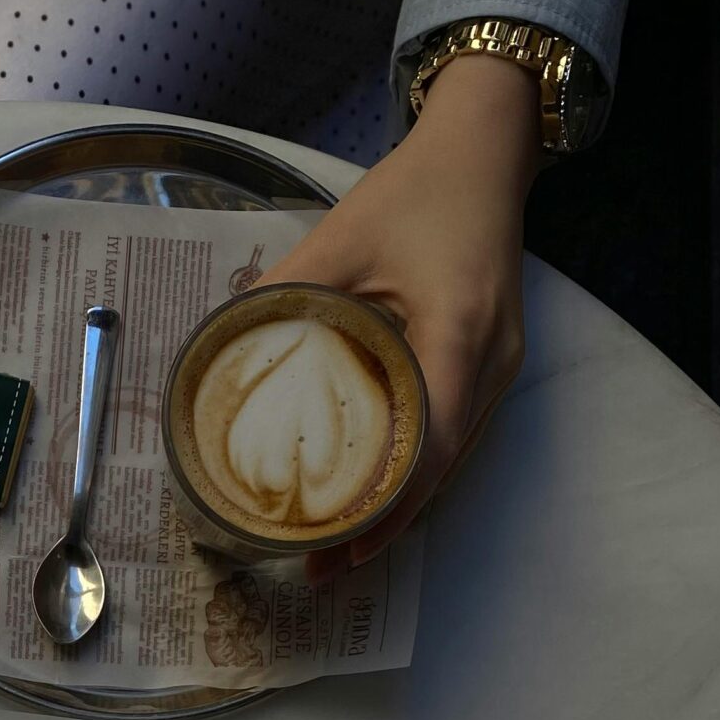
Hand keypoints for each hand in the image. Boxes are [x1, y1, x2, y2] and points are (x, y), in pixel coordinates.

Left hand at [253, 51, 540, 581]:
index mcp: (460, 329)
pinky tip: (375, 497)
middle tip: (322, 568)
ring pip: (453, 461)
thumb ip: (284, 293)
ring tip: (340, 550)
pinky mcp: (491, 364)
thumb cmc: (416, 189)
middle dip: (386, 526)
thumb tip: (220, 348)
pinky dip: (416, 473)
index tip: (341, 548)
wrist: (483, 151)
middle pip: (443, 469)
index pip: (430, 443)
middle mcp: (492, 360)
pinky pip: (455, 435)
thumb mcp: (340, 235)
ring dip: (402, 508)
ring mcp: (500, 366)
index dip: (389, 507)